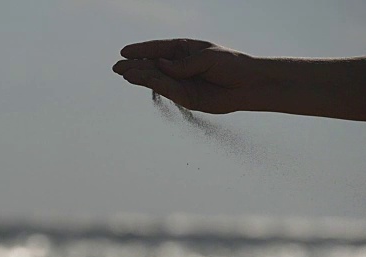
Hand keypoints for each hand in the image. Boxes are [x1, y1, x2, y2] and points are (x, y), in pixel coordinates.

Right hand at [113, 39, 261, 113]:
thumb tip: (161, 66)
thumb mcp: (207, 58)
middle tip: (116, 67)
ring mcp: (181, 83)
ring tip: (124, 73)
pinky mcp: (186, 98)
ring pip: (156, 79)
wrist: (249, 85)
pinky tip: (141, 80)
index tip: (124, 51)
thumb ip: (183, 64)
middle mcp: (180, 67)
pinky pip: (167, 90)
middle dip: (135, 65)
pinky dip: (154, 85)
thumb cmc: (231, 65)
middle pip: (152, 65)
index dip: (141, 50)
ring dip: (140, 76)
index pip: (158, 49)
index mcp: (184, 50)